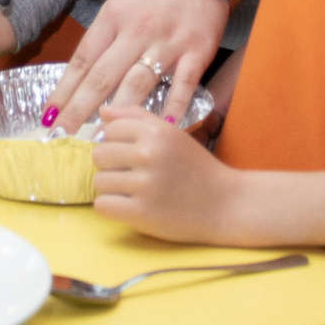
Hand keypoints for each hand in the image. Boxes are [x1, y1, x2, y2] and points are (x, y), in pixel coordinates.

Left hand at [52, 0, 226, 131]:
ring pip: (137, 83)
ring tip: (100, 140)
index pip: (83, 60)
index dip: (64, 90)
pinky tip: (158, 127)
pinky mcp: (197, 52)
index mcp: (114, 17)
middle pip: (103, 76)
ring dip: (117, 113)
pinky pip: (183, 85)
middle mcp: (137, 32)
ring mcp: (168, 43)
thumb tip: (82, 73)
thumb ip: (105, 35)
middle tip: (60, 135)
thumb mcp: (120, 2)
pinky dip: (172, 108)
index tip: (48, 115)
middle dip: (79, 109)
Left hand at [91, 104, 240, 240]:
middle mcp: (149, 154)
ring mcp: (145, 185)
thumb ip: (137, 118)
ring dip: (113, 190)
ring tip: (135, 192)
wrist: (225, 205)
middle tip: (133, 176)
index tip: (134, 156)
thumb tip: (102, 111)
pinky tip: (130, 207)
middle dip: (112, 167)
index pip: (109, 130)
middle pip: (99, 155)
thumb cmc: (196, 168)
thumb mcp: (172, 135)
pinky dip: (112, 209)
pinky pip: (102, 206)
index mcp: (157, 132)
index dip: (118, 144)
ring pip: (99, 182)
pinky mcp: (141, 213)